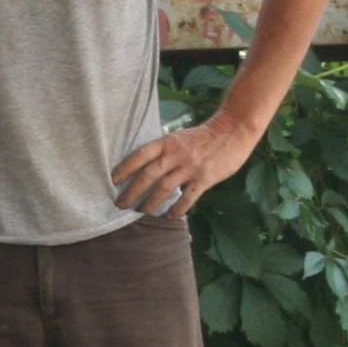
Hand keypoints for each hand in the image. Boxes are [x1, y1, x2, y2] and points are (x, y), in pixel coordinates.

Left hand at [111, 118, 256, 218]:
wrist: (233, 130)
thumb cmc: (204, 136)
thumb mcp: (180, 137)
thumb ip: (165, 150)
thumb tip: (147, 166)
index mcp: (167, 142)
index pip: (140, 155)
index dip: (125, 168)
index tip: (113, 180)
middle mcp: (176, 154)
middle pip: (148, 175)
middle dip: (132, 192)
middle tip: (121, 204)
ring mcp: (190, 166)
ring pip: (164, 188)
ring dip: (150, 203)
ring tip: (142, 212)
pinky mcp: (205, 177)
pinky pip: (188, 197)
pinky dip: (177, 209)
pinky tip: (169, 216)